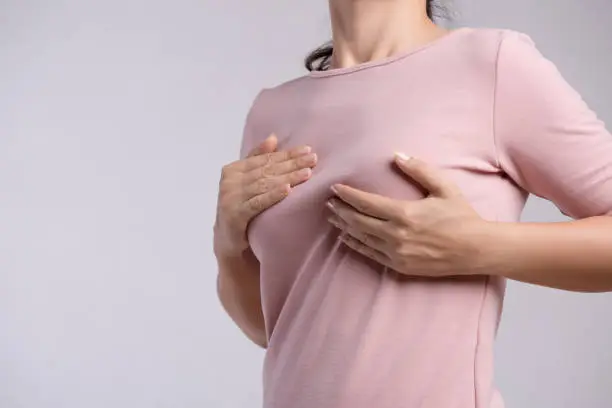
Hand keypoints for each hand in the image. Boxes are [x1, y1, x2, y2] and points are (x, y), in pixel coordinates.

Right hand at [214, 134, 316, 257]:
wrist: (227, 239)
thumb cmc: (242, 208)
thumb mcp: (247, 183)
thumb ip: (256, 160)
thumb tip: (272, 137)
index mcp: (232, 169)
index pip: (264, 159)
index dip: (286, 154)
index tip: (307, 149)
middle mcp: (230, 181)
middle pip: (266, 170)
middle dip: (292, 164)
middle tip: (312, 159)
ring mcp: (231, 197)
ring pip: (264, 184)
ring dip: (288, 177)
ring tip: (307, 173)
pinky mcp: (235, 214)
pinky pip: (258, 202)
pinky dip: (273, 195)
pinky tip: (288, 189)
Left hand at [327, 154, 489, 276]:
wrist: (476, 249)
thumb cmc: (461, 216)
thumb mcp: (443, 188)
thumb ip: (419, 170)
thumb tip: (397, 155)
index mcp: (404, 214)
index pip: (366, 203)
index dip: (347, 195)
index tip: (335, 188)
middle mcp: (395, 235)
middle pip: (358, 221)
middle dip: (340, 211)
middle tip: (329, 202)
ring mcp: (396, 253)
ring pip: (362, 238)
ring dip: (344, 227)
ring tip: (333, 218)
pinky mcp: (400, 266)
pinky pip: (370, 254)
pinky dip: (355, 245)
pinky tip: (346, 238)